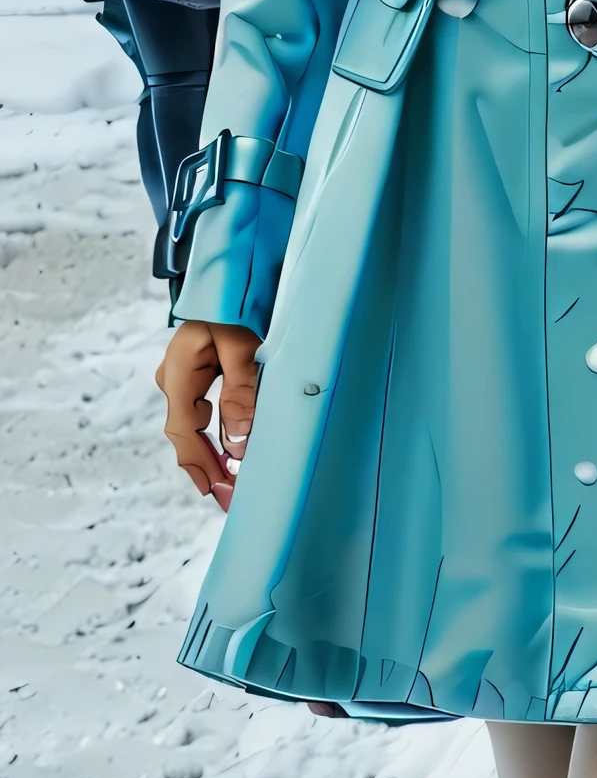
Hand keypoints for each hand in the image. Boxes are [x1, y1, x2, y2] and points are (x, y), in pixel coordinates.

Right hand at [156, 321, 259, 509]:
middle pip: (185, 434)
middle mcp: (172, 378)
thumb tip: (237, 443)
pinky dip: (213, 438)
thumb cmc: (235, 304)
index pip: (184, 429)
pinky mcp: (193, 378)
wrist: (230, 278)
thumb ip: (240, 393)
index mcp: (178, 370)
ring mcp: (180, 379)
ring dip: (210, 456)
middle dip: (205, 469)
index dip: (200, 463)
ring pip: (192, 428)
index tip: (217, 490)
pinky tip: (228, 457)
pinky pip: (199, 416)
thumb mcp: (242, 346)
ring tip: (230, 486)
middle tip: (228, 499)